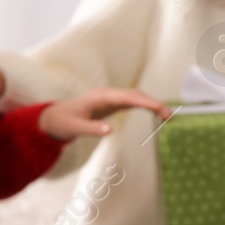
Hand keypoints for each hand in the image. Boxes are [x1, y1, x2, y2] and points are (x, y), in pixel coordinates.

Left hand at [37, 87, 169, 141]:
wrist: (54, 117)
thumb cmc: (63, 122)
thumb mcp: (74, 128)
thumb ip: (91, 129)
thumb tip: (111, 131)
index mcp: (100, 97)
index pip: (128, 97)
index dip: (146, 102)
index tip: (160, 109)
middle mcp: (107, 94)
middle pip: (135, 94)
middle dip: (154, 103)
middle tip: (170, 115)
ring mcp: (110, 97)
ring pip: (135, 96)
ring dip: (151, 103)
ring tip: (167, 115)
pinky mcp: (111, 103)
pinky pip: (131, 101)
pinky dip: (145, 105)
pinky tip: (155, 111)